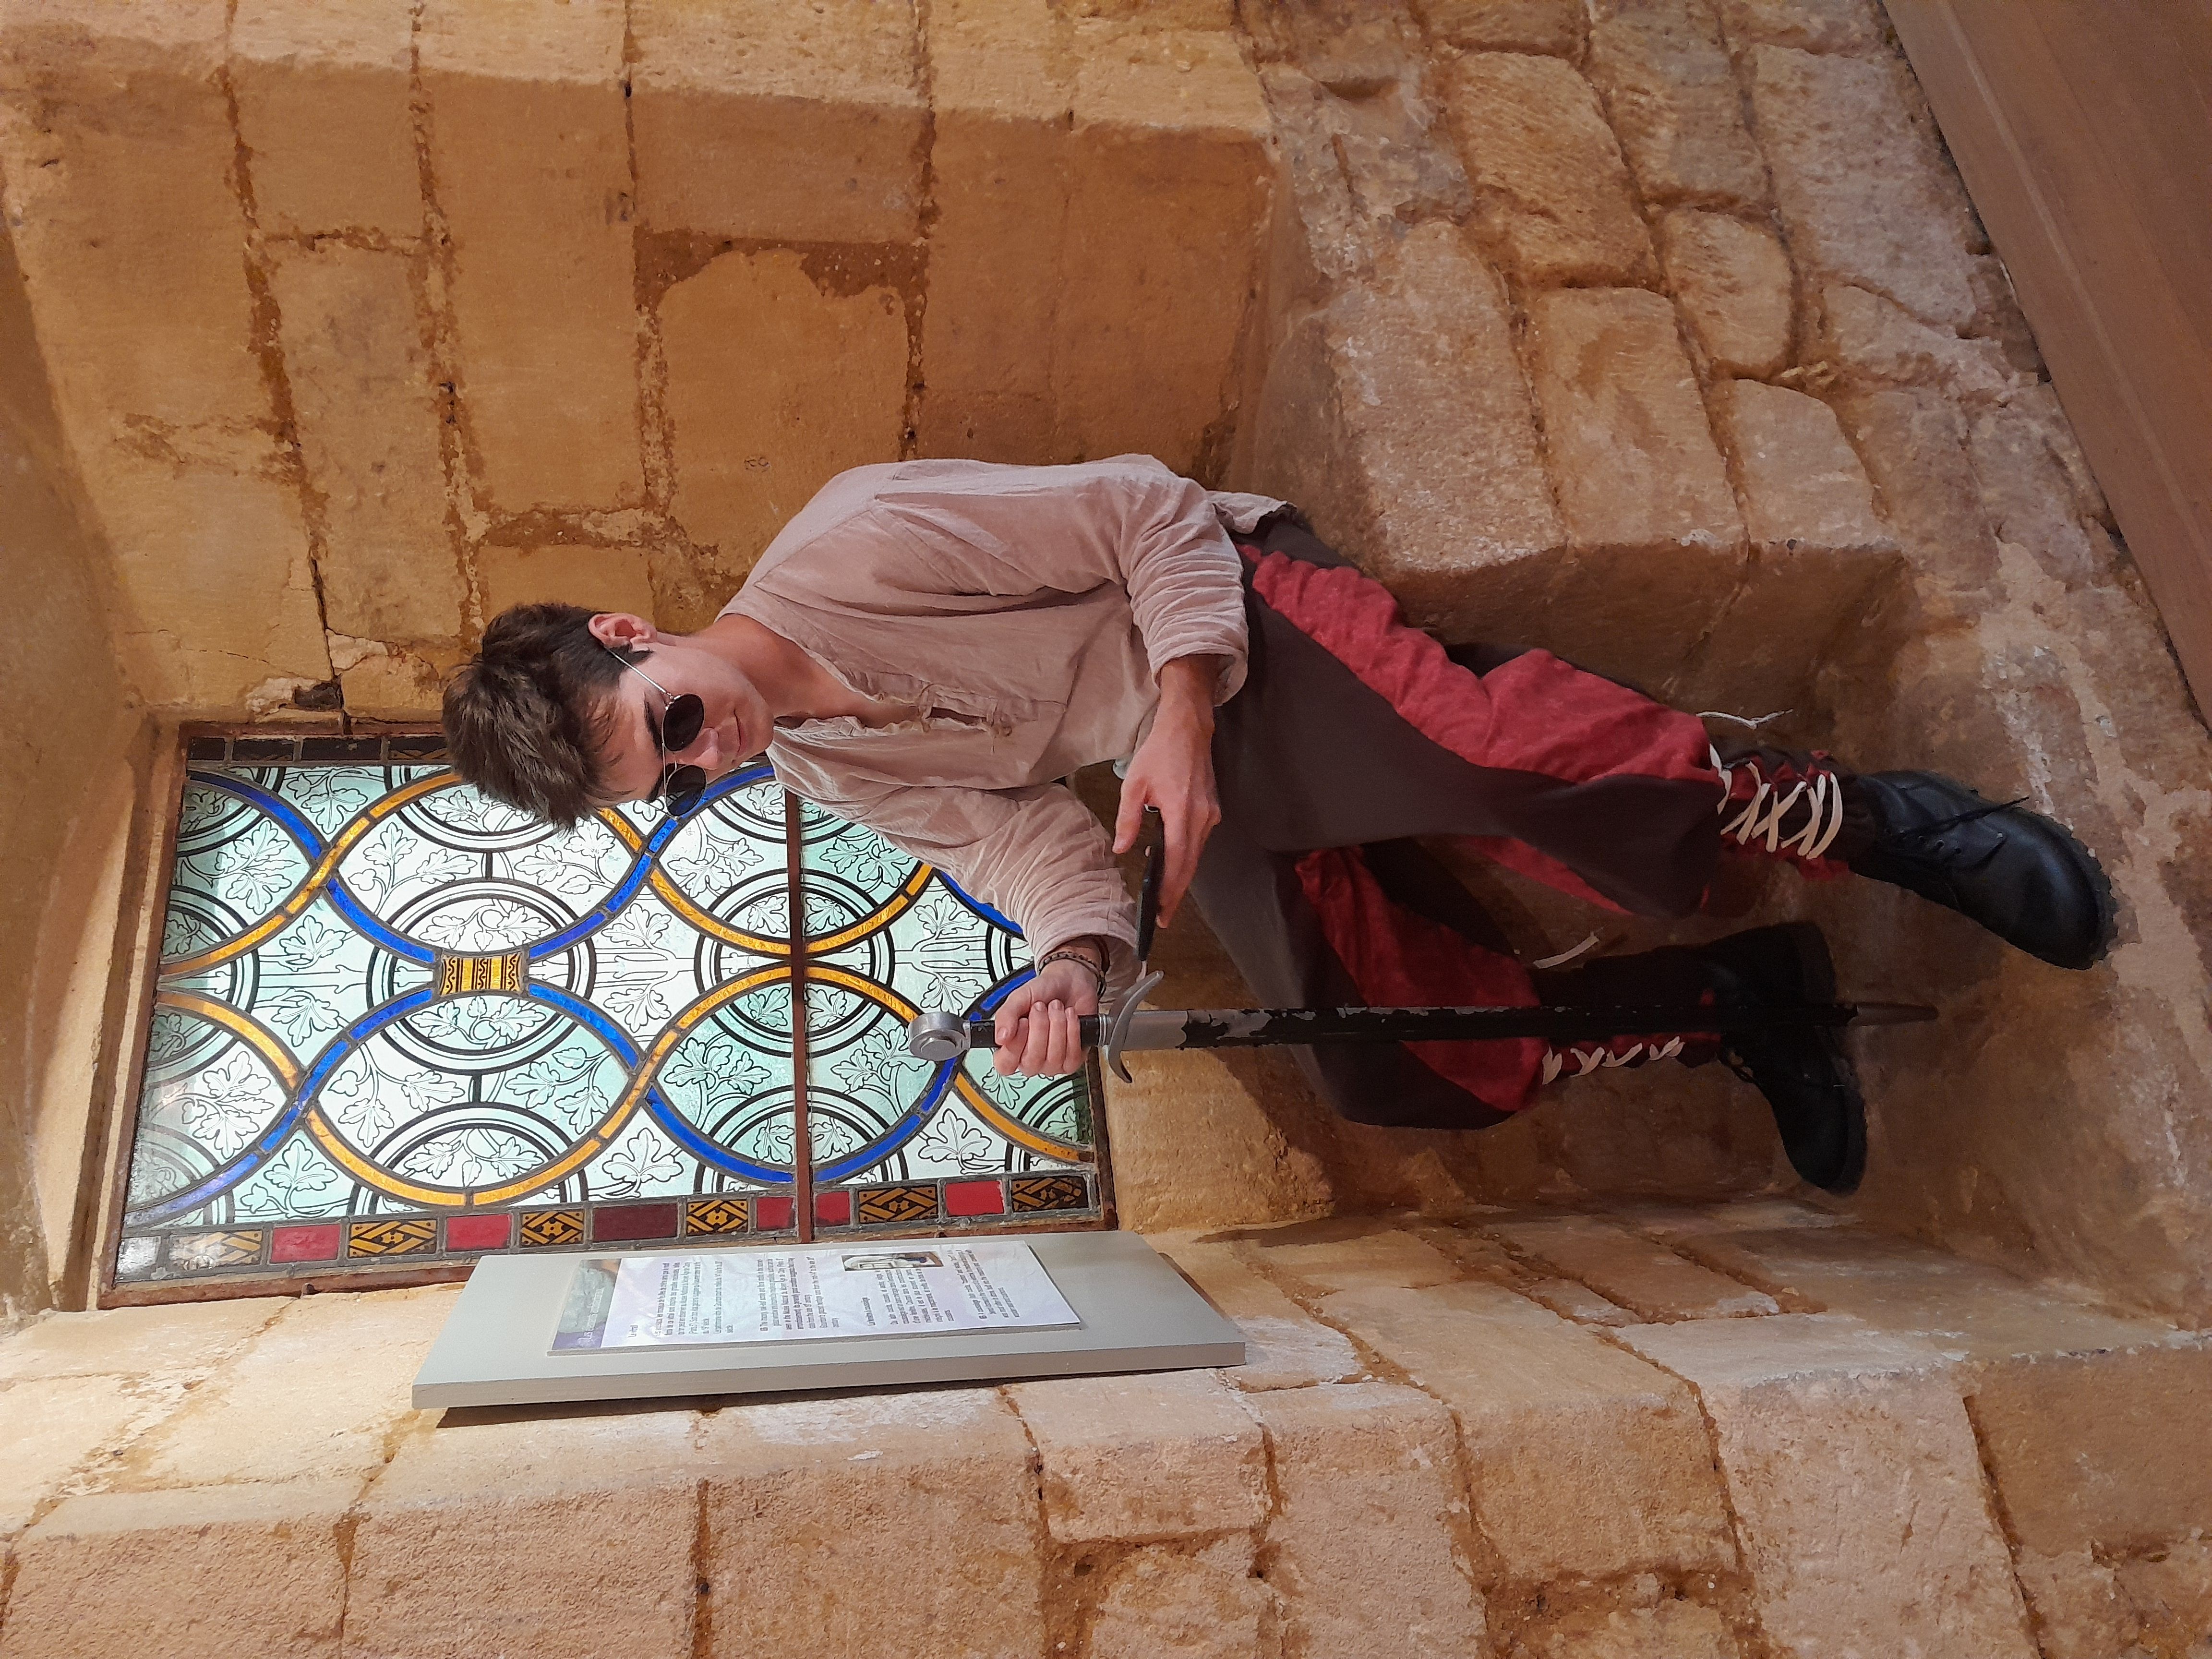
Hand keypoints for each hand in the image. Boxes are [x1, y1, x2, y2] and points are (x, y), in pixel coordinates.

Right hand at [993, 956, 1099, 1076]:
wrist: (1071, 982)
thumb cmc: (1044, 991)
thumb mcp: (1020, 997)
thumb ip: (1006, 1015)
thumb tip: (1001, 1037)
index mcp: (1011, 1045)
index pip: (1005, 1064)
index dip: (1014, 1046)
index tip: (1023, 1022)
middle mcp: (1029, 1058)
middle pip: (1032, 1061)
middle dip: (1040, 1028)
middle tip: (1041, 1008)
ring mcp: (1051, 1062)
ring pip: (1053, 1058)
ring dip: (1057, 1026)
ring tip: (1056, 1008)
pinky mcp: (1072, 1060)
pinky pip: (1072, 1056)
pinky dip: (1072, 1031)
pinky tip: (1069, 1016)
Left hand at [1115, 655, 1223, 928]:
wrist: (1188, 729)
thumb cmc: (1159, 753)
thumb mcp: (1134, 785)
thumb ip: (1128, 819)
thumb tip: (1123, 849)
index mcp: (1181, 811)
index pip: (1177, 861)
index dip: (1169, 890)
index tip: (1161, 912)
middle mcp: (1202, 817)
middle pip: (1190, 866)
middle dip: (1176, 893)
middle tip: (1163, 917)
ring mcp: (1210, 814)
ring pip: (1196, 855)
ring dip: (1182, 877)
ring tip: (1165, 897)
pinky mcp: (1212, 810)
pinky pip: (1199, 842)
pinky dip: (1187, 858)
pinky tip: (1174, 866)